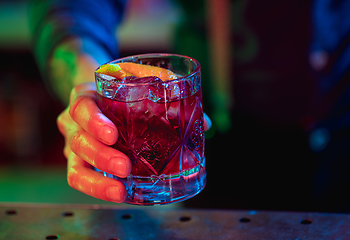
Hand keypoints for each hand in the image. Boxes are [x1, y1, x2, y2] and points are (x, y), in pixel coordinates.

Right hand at [57, 82, 211, 202]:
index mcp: (86, 98)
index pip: (81, 108)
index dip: (94, 122)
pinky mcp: (82, 164)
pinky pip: (83, 180)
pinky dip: (99, 189)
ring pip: (75, 168)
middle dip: (101, 157)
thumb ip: (168, 93)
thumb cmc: (120, 88)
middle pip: (77, 142)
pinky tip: (120, 194)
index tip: (113, 135)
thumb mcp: (137, 80)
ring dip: (97, 182)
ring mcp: (76, 146)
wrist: (99, 92)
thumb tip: (204, 124)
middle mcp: (75, 124)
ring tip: (120, 191)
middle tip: (125, 167)